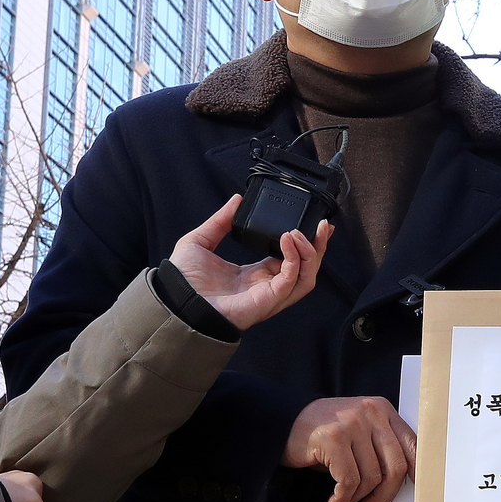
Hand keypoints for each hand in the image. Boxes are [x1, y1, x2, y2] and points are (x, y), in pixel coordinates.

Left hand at [169, 195, 330, 329]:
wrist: (176, 301)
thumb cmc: (184, 281)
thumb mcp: (201, 241)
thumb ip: (220, 221)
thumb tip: (235, 200)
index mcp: (254, 275)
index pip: (290, 260)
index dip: (304, 243)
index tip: (314, 225)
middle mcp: (266, 286)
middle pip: (306, 268)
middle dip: (318, 246)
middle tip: (323, 225)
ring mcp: (270, 295)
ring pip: (307, 276)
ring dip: (310, 252)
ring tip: (301, 231)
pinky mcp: (268, 299)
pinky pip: (292, 279)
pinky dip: (294, 258)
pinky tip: (287, 239)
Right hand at [283, 396, 415, 501]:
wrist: (280, 422)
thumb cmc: (323, 435)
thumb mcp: (358, 433)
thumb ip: (381, 448)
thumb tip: (405, 481)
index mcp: (383, 409)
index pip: (413, 445)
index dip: (416, 473)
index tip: (412, 492)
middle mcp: (370, 412)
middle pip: (395, 466)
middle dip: (384, 495)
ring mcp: (351, 422)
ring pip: (371, 477)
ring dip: (357, 498)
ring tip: (344, 500)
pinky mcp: (332, 437)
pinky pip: (348, 481)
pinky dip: (342, 498)